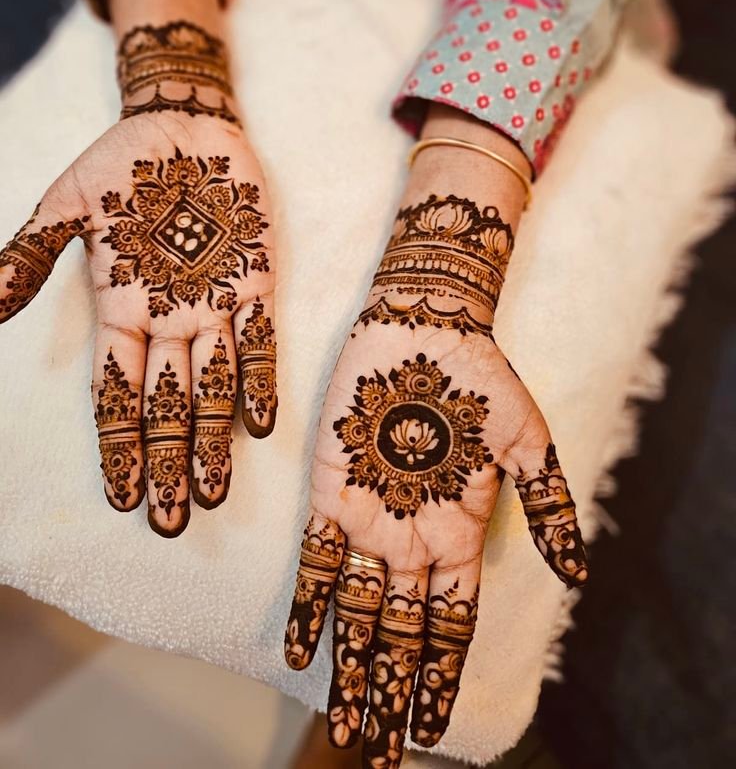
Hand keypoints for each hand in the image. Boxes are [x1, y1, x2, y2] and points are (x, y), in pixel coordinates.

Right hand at [0, 104, 276, 536]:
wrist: (183, 122)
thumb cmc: (123, 163)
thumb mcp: (67, 205)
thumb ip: (30, 254)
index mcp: (123, 309)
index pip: (116, 391)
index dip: (119, 445)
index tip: (120, 498)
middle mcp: (170, 319)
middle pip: (166, 404)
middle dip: (168, 461)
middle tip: (174, 521)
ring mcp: (215, 303)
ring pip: (212, 384)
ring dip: (212, 438)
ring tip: (213, 492)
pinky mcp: (255, 277)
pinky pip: (259, 335)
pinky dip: (257, 377)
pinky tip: (257, 422)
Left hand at [284, 117, 586, 767]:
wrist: (426, 324)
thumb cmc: (482, 379)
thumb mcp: (527, 442)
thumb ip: (548, 506)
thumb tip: (579, 574)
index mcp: (458, 531)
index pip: (450, 623)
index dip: (440, 676)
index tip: (430, 727)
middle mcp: (411, 536)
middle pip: (401, 631)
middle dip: (392, 687)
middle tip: (378, 747)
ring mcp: (369, 517)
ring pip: (357, 610)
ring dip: (352, 664)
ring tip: (347, 720)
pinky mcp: (330, 489)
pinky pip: (314, 559)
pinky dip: (308, 607)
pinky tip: (301, 650)